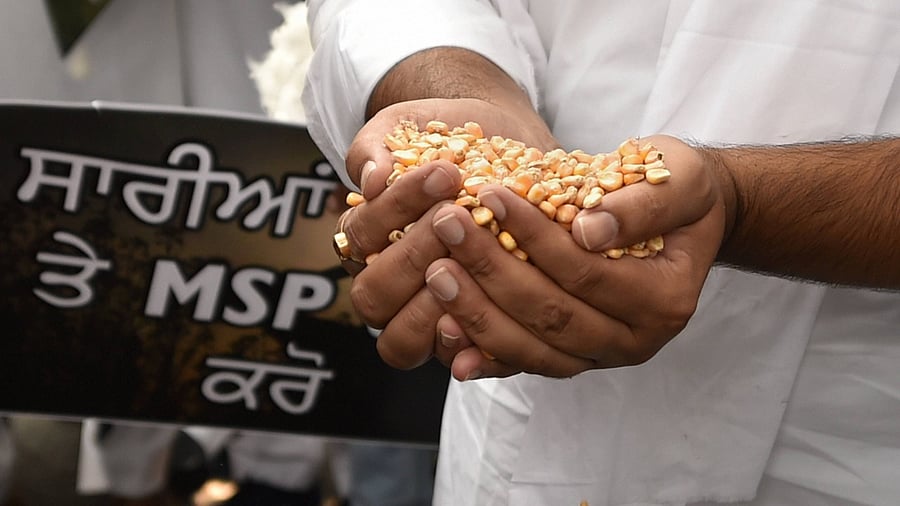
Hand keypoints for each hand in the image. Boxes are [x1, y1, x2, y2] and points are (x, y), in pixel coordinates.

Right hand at [335, 98, 557, 367]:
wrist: (502, 143)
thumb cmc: (445, 136)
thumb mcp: (405, 126)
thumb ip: (376, 147)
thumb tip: (370, 181)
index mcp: (365, 241)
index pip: (360, 239)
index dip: (395, 210)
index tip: (443, 172)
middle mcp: (389, 285)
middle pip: (374, 296)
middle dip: (414, 255)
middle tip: (457, 215)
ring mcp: (426, 315)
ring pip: (403, 340)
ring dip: (438, 301)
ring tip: (479, 256)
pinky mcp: (469, 332)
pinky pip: (459, 360)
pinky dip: (473, 348)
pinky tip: (501, 311)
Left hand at [424, 135, 727, 379]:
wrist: (686, 224)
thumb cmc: (681, 194)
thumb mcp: (680, 182)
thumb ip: (641, 207)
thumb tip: (587, 231)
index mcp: (664, 302)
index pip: (585, 273)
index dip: (533, 236)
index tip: (490, 194)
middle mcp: (634, 341)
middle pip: (551, 315)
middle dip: (492, 270)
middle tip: (446, 225)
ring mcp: (601, 357)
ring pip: (531, 348)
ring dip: (477, 313)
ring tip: (435, 270)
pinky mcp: (573, 359)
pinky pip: (523, 363)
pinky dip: (484, 353)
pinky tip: (445, 336)